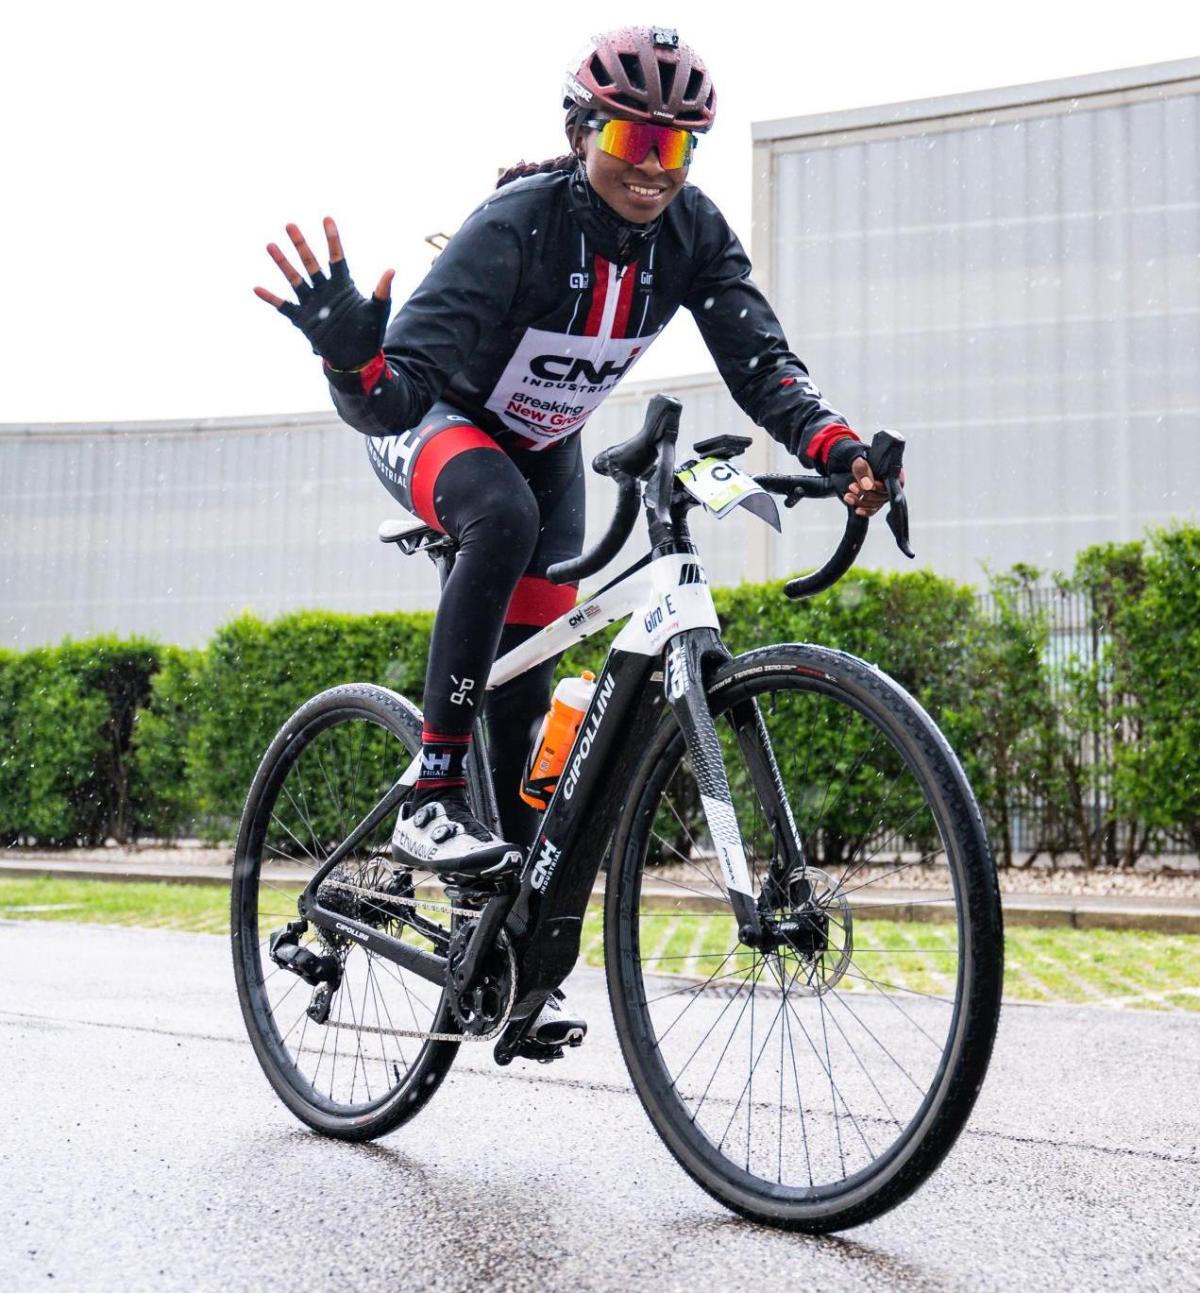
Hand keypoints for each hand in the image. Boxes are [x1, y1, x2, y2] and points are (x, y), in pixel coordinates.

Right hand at [254, 217, 394, 370]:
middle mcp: (325, 290)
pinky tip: (257, 288)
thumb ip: (382, 291)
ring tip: (270, 245)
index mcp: (343, 285)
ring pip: (295, 279)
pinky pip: (284, 307)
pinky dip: (271, 298)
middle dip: (301, 245)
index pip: (336, 257)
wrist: (356, 359)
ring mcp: (312, 304)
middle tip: (290, 225)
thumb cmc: (369, 334)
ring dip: (283, 263)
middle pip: (311, 263)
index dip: (332, 239)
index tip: (327, 218)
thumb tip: (391, 270)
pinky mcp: (303, 320)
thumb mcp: (378, 312)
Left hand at [843, 455, 898, 517]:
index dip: (880, 487)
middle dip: (868, 494)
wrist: (839, 459)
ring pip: (877, 503)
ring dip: (862, 502)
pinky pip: (873, 509)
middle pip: (884, 495)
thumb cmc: (850, 453)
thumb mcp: (854, 455)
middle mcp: (888, 480)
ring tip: (848, 496)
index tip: (868, 487)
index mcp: (889, 466)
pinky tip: (857, 510)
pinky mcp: (872, 499)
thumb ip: (861, 468)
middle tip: (852, 487)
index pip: (893, 481)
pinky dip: (865, 511)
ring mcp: (880, 491)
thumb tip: (868, 485)